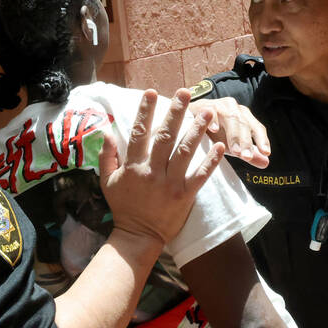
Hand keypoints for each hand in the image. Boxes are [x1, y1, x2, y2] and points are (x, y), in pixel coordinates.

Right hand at [99, 88, 224, 244]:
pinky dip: (211, 161)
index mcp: (133, 166)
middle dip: (175, 112)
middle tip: (185, 92)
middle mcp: (152, 172)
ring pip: (185, 152)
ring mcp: (170, 184)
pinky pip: (200, 176)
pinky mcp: (185, 196)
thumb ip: (106, 156)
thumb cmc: (123, 207)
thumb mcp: (107, 181)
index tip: (152, 92)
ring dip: (196, 130)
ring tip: (207, 112)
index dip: (145, 111)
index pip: (139, 132)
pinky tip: (220, 145)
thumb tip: (106, 131)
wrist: (137, 236)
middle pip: (165, 136)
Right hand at [200, 97, 269, 166]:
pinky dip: (213, 120)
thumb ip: (248, 154)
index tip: (266, 153)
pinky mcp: (205, 105)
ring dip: (233, 134)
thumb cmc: (214, 132)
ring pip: (231, 118)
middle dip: (246, 142)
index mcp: (244, 117)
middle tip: (246, 157)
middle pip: (244, 124)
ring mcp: (220, 105)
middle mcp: (235, 109)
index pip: (257, 128)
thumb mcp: (231, 145)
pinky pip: (211, 111)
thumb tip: (266, 163)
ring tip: (234, 150)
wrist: (192, 117)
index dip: (262, 140)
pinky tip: (214, 130)